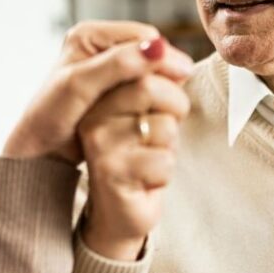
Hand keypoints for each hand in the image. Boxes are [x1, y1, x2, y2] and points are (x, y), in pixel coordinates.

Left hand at [3, 21, 191, 163]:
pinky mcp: (111, 87)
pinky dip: (150, 97)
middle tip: (179, 93)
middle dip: (162, 72)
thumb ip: (118, 64)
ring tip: (169, 103)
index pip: (143, 36)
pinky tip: (154, 110)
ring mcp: (105, 66)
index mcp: (88, 34)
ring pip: (148, 70)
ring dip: (159, 85)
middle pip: (148, 52)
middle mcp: (97, 45)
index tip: (183, 76)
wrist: (38, 148)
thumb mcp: (82, 86)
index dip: (164, 56)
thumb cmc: (52, 116)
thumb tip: (157, 48)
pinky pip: (142, 86)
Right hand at [78, 46, 193, 260]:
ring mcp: (100, 144)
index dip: (171, 76)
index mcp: (99, 93)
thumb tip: (180, 63)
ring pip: (164, 127)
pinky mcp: (112, 172)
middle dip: (175, 108)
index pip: (142, 62)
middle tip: (168, 127)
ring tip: (149, 158)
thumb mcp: (146, 112)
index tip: (175, 91)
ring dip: (170, 147)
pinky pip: (163, 161)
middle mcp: (93, 114)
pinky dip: (164, 173)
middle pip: (150, 87)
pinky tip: (145, 180)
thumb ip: (157, 82)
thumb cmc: (139, 155)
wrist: (119, 211)